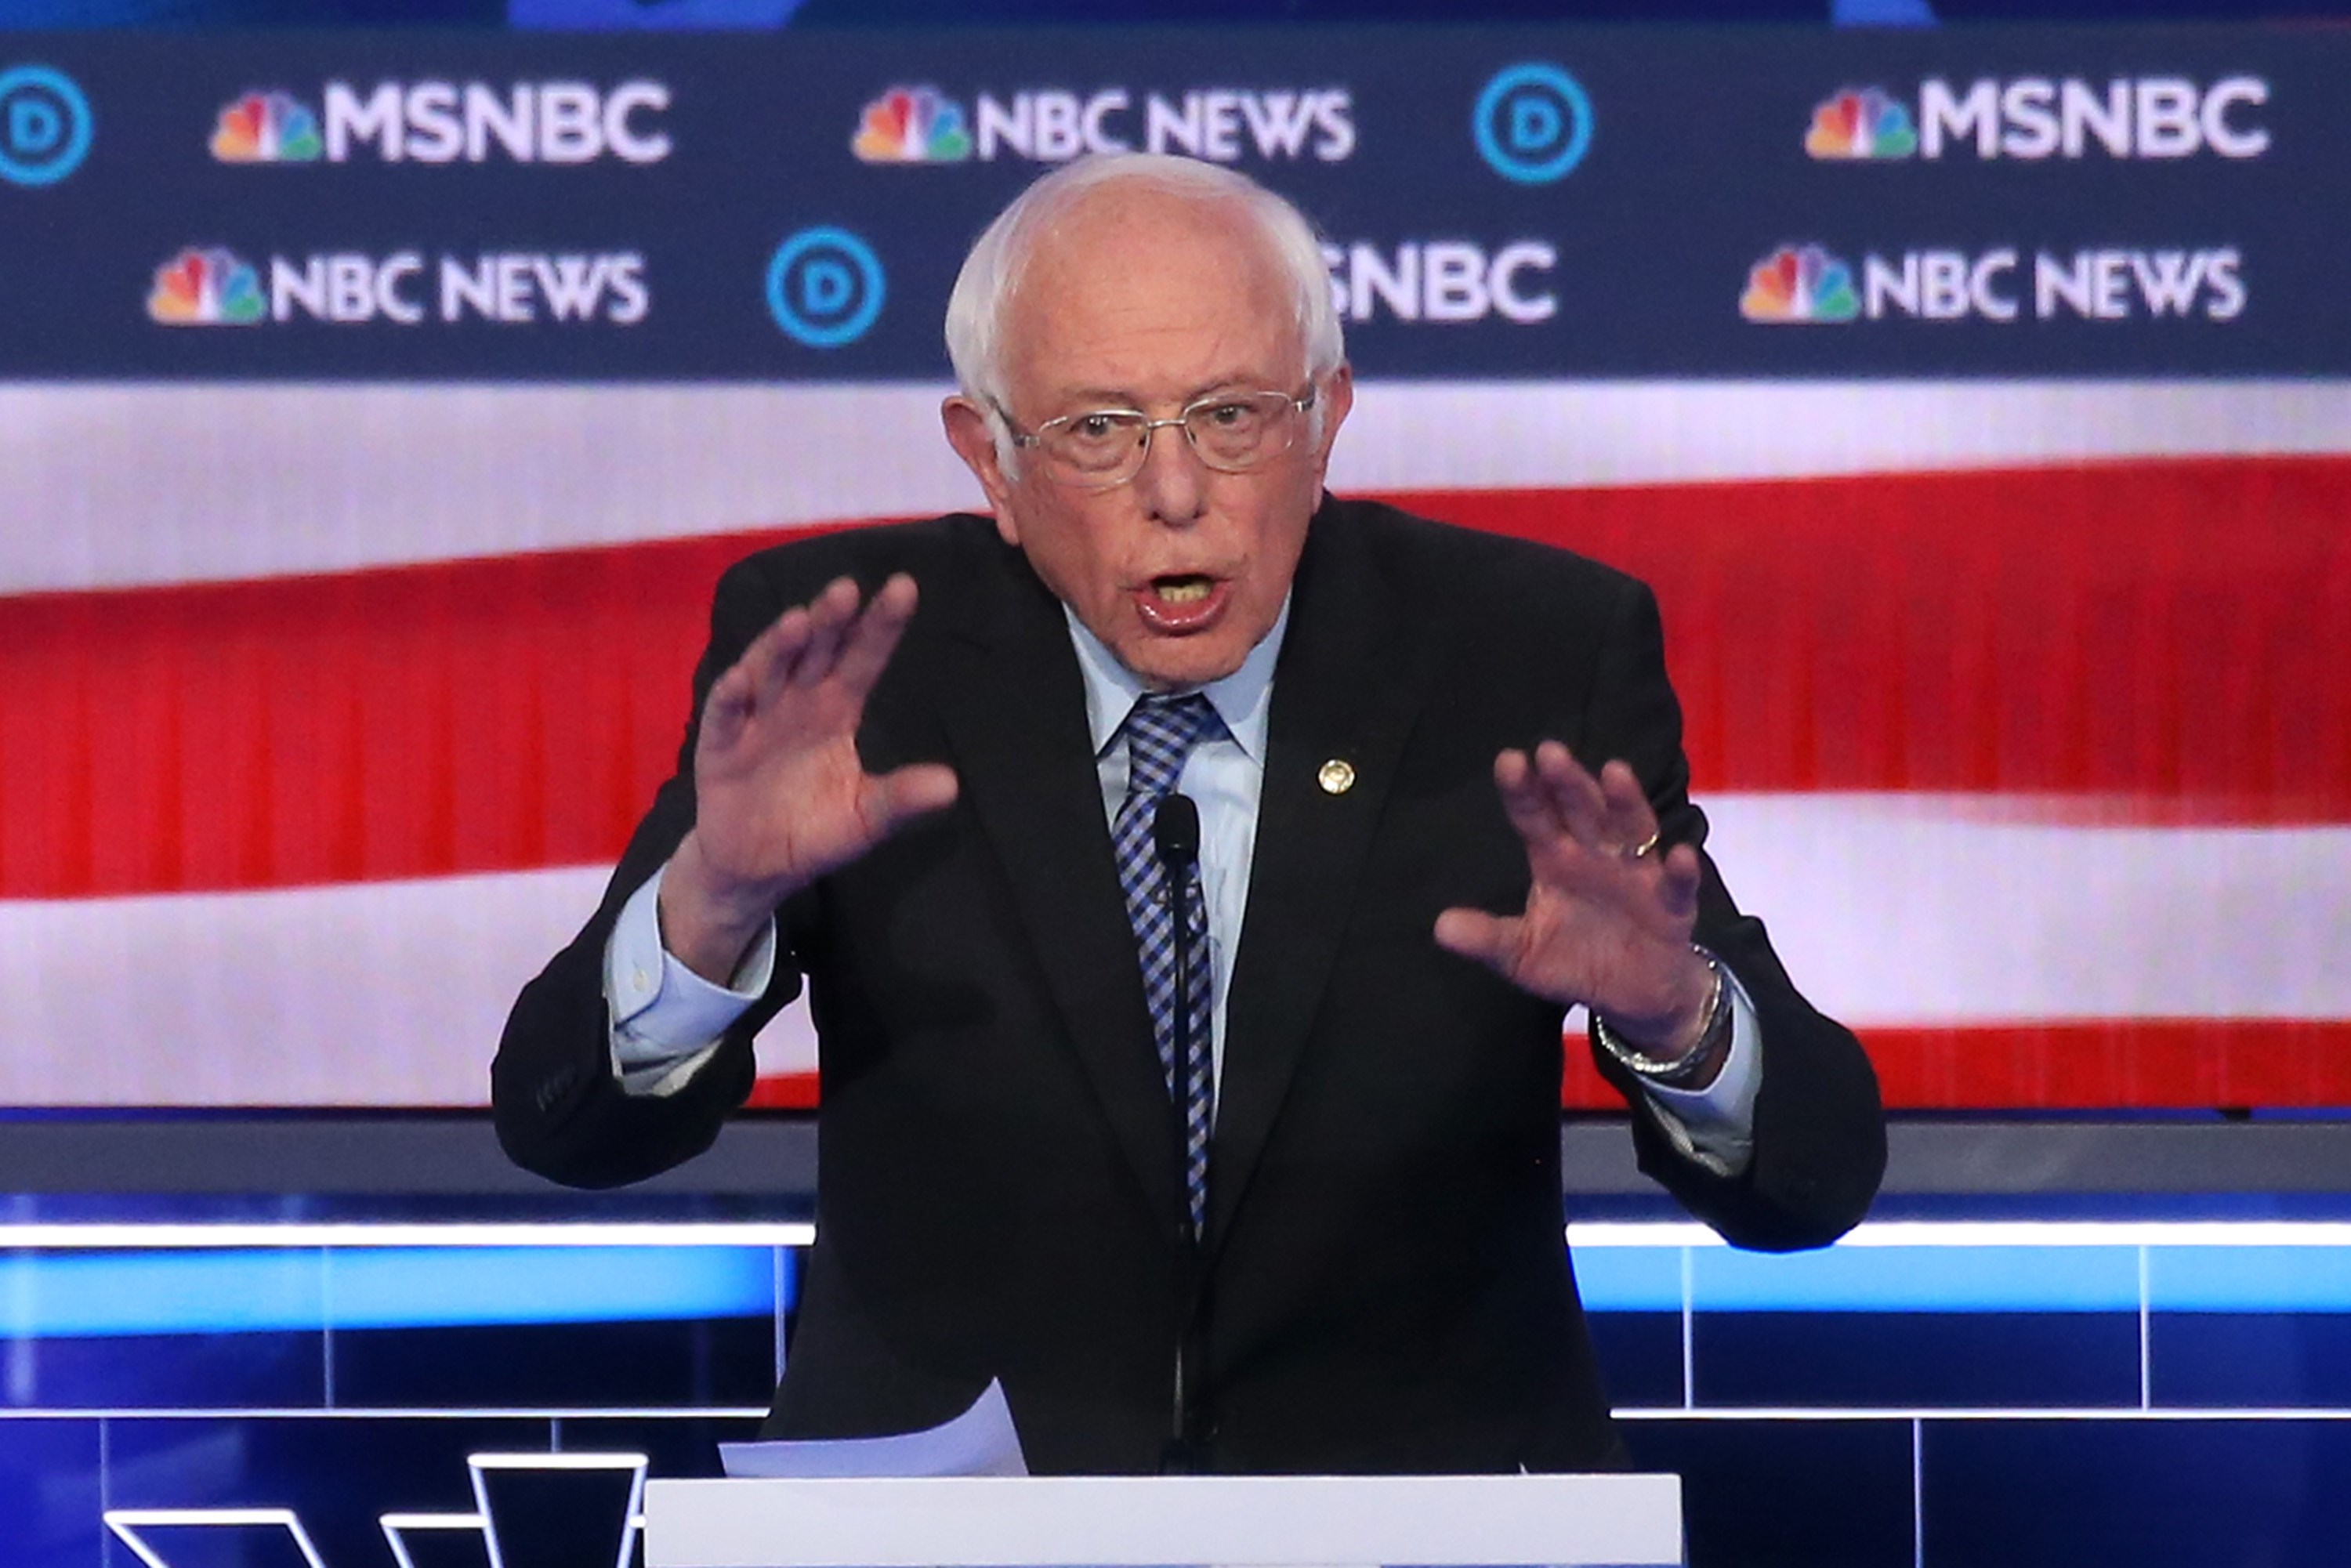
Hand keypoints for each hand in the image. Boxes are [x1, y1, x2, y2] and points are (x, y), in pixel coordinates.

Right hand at [661, 574, 957, 982]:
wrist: (755, 868)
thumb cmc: (814, 830)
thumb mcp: (865, 818)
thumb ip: (900, 799)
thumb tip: (950, 786)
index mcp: (836, 710)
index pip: (862, 660)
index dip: (880, 626)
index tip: (904, 587)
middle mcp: (797, 703)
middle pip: (816, 653)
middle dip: (830, 622)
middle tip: (847, 590)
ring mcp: (756, 720)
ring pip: (769, 672)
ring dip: (781, 647)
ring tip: (799, 621)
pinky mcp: (719, 747)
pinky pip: (725, 717)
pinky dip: (730, 698)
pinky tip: (740, 680)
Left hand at [1434, 743, 1714, 1055]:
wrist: (1633, 993)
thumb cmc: (1574, 959)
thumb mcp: (1522, 954)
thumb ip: (1488, 938)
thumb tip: (1440, 928)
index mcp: (1555, 859)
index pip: (1534, 818)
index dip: (1523, 791)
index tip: (1509, 761)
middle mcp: (1596, 855)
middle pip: (1581, 811)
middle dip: (1567, 783)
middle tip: (1550, 754)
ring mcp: (1637, 874)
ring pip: (1632, 830)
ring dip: (1625, 803)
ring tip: (1614, 773)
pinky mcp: (1673, 904)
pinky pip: (1678, 885)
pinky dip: (1682, 871)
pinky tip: (1679, 855)